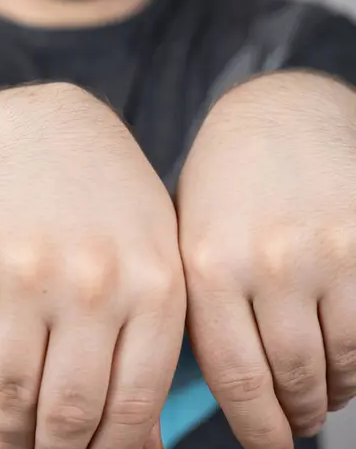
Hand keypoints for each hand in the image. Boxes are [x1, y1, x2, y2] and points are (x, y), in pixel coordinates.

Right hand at [0, 83, 183, 448]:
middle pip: (69, 417)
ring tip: (21, 437)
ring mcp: (25, 270)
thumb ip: (150, 345)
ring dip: (14, 434)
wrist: (41, 126)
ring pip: (11, 398)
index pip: (134, 408)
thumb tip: (139, 442)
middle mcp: (93, 280)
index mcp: (154, 282)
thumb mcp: (149, 256)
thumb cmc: (106, 197)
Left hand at [178, 72, 355, 448]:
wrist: (276, 116)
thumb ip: (202, 314)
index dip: (256, 429)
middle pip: (293, 377)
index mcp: (209, 264)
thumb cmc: (224, 185)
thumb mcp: (191, 240)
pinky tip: (343, 356)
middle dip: (295, 413)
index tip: (266, 445)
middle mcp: (269, 259)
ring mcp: (326, 249)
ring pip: (341, 361)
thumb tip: (224, 396)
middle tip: (295, 421)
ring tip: (319, 391)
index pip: (238, 379)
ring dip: (331, 390)